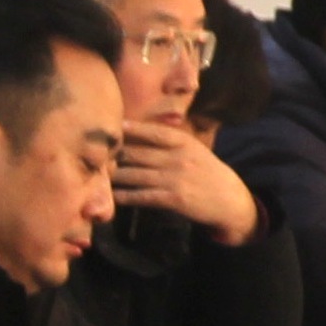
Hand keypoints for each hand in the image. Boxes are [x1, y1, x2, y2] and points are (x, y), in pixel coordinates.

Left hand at [108, 119, 257, 237]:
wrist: (230, 200)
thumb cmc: (209, 173)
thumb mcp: (196, 152)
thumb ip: (172, 144)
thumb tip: (141, 135)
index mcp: (184, 143)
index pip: (154, 132)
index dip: (132, 129)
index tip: (115, 125)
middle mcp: (178, 158)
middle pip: (138, 153)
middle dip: (115, 155)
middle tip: (94, 155)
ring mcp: (175, 179)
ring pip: (136, 175)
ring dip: (115, 176)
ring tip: (97, 176)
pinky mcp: (174, 199)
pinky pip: (143, 196)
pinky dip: (126, 196)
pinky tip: (114, 196)